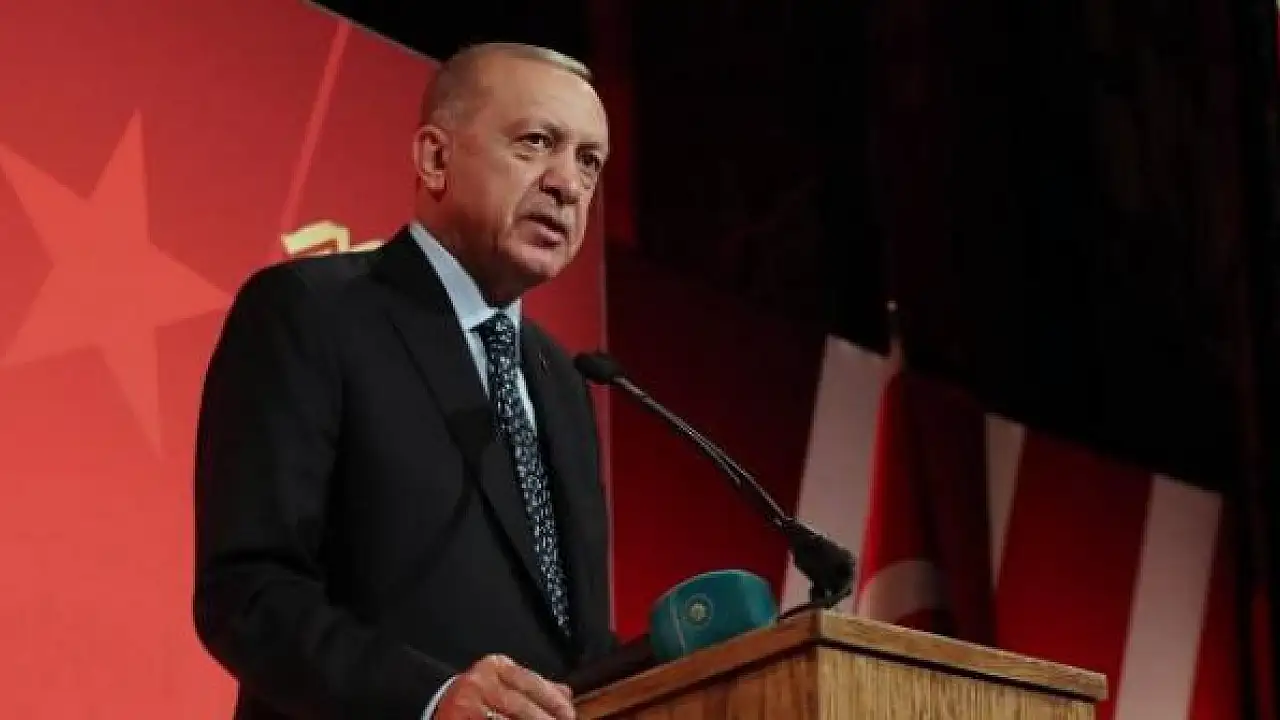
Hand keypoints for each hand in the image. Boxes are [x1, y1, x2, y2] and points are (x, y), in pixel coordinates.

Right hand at [436, 654, 575, 719]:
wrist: (434, 703)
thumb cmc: (475, 696)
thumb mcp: (502, 682)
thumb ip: (533, 686)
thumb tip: (566, 694)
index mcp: (493, 666)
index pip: (530, 681)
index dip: (553, 701)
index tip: (568, 714)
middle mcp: (478, 683)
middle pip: (521, 706)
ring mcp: (467, 707)